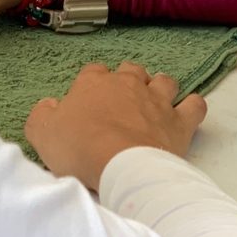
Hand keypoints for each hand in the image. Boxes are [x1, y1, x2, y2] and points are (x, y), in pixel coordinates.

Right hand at [25, 62, 207, 190]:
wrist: (120, 166)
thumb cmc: (80, 148)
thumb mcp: (42, 132)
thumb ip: (41, 115)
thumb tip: (48, 106)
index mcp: (93, 82)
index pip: (93, 71)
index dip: (92, 84)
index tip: (90, 101)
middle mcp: (127, 83)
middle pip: (131, 70)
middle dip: (129, 80)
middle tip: (123, 102)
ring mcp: (157, 100)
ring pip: (164, 81)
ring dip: (160, 88)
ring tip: (155, 103)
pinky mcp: (180, 121)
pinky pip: (194, 105)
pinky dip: (192, 107)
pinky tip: (187, 114)